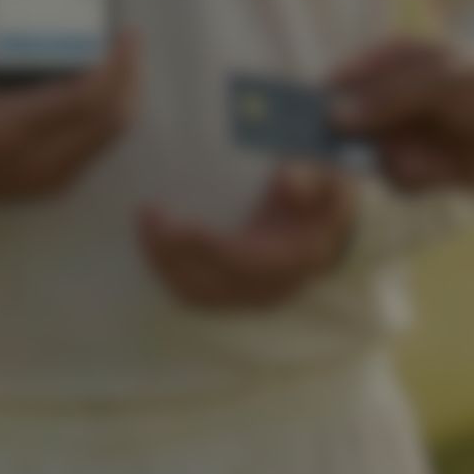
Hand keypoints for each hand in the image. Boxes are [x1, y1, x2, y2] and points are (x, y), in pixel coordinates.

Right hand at [0, 0, 137, 218]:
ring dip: (126, 93)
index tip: (125, 32)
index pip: (86, 101)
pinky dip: (111, 112)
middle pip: (112, 118)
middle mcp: (40, 160)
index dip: (117, 67)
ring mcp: (55, 177)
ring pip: (114, 133)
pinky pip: (102, 144)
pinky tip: (106, 85)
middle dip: (130, 74)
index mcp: (11, 129)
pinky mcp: (63, 182)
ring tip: (124, 57)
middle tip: (129, 39)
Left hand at [138, 165, 356, 310]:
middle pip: (211, 284)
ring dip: (163, 264)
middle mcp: (272, 287)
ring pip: (196, 294)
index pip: (243, 264)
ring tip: (144, 222)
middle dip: (173, 254)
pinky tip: (150, 240)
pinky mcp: (232, 295)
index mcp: (296, 258)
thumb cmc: (324, 198)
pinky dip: (166, 271)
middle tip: (148, 214)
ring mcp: (250, 296)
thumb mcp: (330, 180)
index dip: (207, 248)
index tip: (179, 223)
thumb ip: (312, 177)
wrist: (328, 230)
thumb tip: (286, 180)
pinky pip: (191, 293)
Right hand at [328, 40, 473, 196]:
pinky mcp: (423, 167)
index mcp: (390, 63)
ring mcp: (406, 135)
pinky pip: (399, 181)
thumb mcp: (443, 84)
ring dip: (395, 161)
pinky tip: (446, 167)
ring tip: (430, 155)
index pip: (338, 82)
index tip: (292, 120)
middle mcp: (391, 99)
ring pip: (369, 160)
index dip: (313, 102)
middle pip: (344, 125)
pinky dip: (418, 178)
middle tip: (327, 153)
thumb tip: (334, 115)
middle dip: (342, 143)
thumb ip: (388, 98)